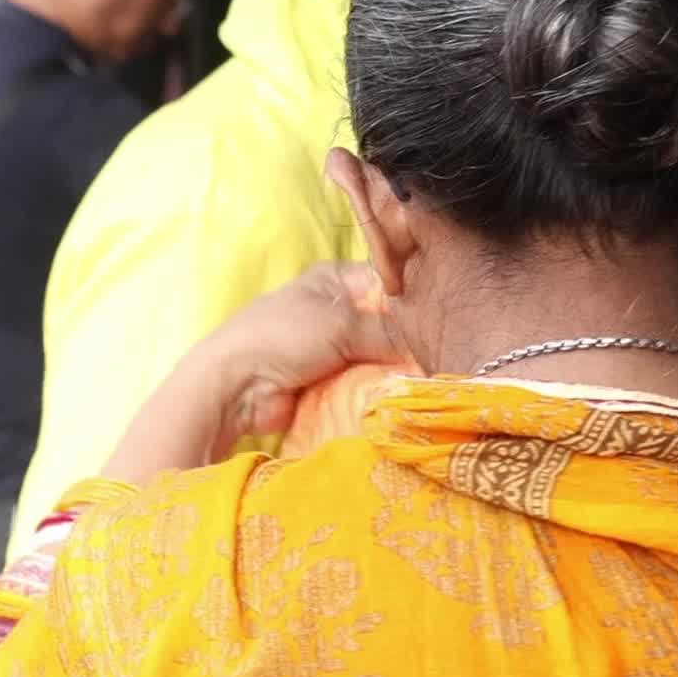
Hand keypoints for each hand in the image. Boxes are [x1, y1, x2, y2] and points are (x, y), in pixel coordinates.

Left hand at [186, 263, 416, 452]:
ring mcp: (332, 348)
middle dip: (407, 343)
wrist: (237, 386)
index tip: (440, 323)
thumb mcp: (342, 324)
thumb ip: (389, 333)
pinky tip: (401, 396)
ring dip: (393, 370)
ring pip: (379, 358)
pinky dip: (377, 390)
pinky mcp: (329, 381)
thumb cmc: (284, 336)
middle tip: (437, 357)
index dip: (415, 303)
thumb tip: (428, 345)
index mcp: (336, 280)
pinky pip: (364, 384)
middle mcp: (337, 310)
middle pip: (387, 325)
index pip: (389, 284)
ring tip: (424, 380)